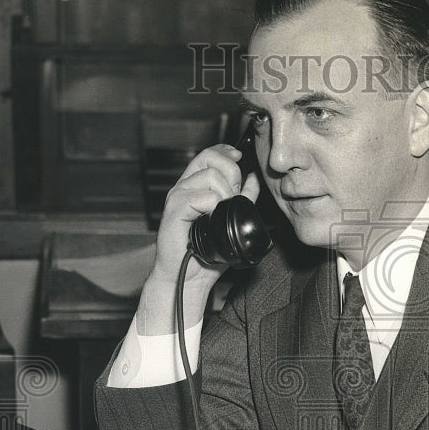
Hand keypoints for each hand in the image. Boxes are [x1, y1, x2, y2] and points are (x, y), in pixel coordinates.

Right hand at [138, 144, 260, 334]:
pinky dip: (215, 206)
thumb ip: (242, 198)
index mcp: (194, 187)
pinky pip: (203, 197)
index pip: (208, 155)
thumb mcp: (230, 220)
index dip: (225, 151)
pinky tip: (214, 219)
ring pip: (210, 176)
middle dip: (231, 173)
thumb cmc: (206, 253)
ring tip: (223, 213)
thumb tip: (253, 178)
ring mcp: (177, 197)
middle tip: (234, 196)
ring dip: (225, 193)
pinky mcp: (175, 211)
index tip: (239, 156)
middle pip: (209, 158)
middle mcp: (183, 188)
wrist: (189, 278)